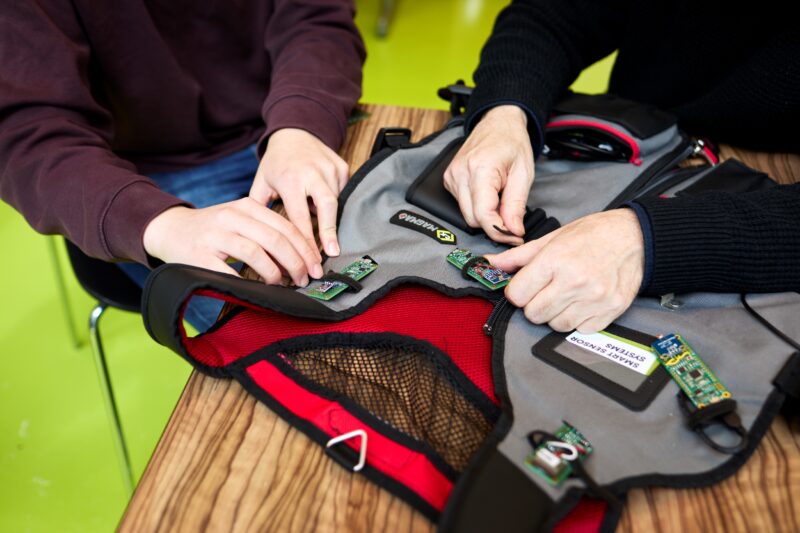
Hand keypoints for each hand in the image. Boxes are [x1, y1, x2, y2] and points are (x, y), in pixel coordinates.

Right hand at [143, 198, 323, 285]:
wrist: (169, 229)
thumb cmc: (213, 229)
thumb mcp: (240, 219)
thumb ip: (266, 230)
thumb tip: (302, 256)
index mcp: (247, 207)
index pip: (286, 227)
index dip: (306, 248)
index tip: (317, 266)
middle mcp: (232, 217)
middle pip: (275, 239)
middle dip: (297, 262)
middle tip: (305, 278)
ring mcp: (215, 235)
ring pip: (255, 252)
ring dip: (275, 272)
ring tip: (283, 283)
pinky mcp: (200, 255)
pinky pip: (229, 270)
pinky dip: (247, 282)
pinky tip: (257, 289)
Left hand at [250, 128, 348, 256]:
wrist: (295, 132)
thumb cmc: (277, 163)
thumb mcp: (261, 183)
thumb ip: (259, 209)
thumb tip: (259, 239)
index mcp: (290, 179)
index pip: (300, 217)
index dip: (307, 240)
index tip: (311, 258)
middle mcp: (313, 172)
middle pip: (328, 206)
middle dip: (330, 232)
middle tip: (333, 253)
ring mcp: (330, 168)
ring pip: (336, 201)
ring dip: (329, 216)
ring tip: (321, 226)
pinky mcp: (342, 166)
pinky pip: (342, 191)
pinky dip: (335, 201)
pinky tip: (323, 202)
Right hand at [444, 105, 533, 244]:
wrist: (498, 122)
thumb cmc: (512, 143)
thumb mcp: (524, 174)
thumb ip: (516, 206)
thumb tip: (513, 231)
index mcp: (480, 169)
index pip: (484, 215)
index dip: (500, 231)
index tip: (515, 235)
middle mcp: (460, 173)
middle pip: (473, 219)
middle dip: (494, 224)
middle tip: (512, 219)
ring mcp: (451, 176)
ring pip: (466, 214)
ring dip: (485, 215)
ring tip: (500, 198)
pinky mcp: (448, 179)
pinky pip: (462, 205)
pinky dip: (477, 205)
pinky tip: (488, 192)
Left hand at [486, 209, 644, 332]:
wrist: (636, 237)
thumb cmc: (593, 234)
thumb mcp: (553, 238)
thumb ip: (519, 256)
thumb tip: (491, 264)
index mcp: (555, 261)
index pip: (516, 295)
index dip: (517, 292)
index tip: (525, 286)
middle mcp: (574, 282)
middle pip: (533, 314)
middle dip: (533, 304)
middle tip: (545, 291)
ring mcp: (593, 299)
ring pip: (555, 325)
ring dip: (554, 314)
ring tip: (565, 295)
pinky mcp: (609, 311)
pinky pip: (579, 330)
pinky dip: (576, 320)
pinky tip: (581, 302)